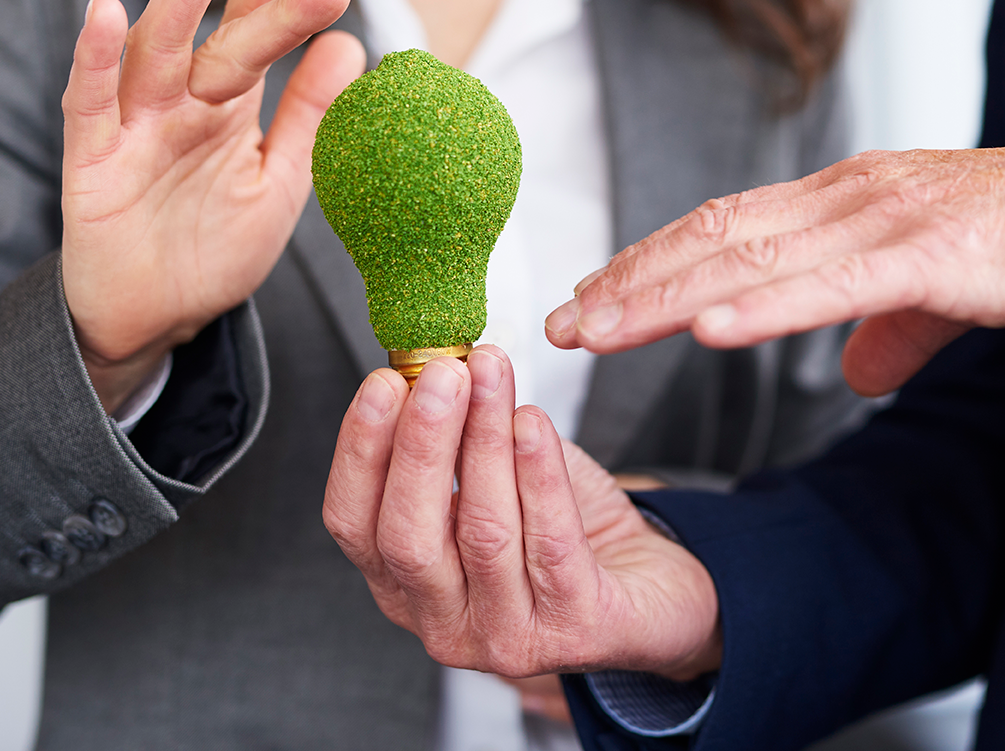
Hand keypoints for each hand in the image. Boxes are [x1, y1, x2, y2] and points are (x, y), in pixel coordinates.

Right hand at [61, 0, 364, 409]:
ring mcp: (134, 125)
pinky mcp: (91, 162)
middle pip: (224, 26)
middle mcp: (182, 100)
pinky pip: (89, 104)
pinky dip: (96, 60)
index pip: (261, 25)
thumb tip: (353, 43)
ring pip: (159, 48)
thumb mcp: (281, 179)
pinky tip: (106, 12)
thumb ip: (311, 114)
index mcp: (228, 100)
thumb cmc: (214, 246)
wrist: (155, 322)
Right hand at [323, 347, 721, 681]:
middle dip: (421, 444)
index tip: (382, 381)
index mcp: (405, 585)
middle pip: (408, 536)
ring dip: (484, 441)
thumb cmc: (563, 532)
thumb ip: (459, 440)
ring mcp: (507, 638)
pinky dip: (540, 475)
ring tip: (493, 375)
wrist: (650, 590)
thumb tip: (442, 366)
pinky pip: (551, 542)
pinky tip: (534, 423)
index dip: (360, 451)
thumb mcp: (496, 481)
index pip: (354, 523)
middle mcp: (444, 623)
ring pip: (483, 532)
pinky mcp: (573, 629)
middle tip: (442, 373)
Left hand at [545, 141, 1004, 395]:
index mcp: (848, 201)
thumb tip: (854, 372)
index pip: (725, 227)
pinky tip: (705, 329)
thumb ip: (890, 325)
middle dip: (630, 281)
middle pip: (714, 237)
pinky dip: (761, 306)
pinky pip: (831, 285)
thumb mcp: (942, 289)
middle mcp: (851, 198)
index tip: (592, 299)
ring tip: (597, 331)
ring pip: (752, 258)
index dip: (651, 262)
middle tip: (559, 322)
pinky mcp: (932, 254)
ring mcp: (887, 219)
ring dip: (664, 296)